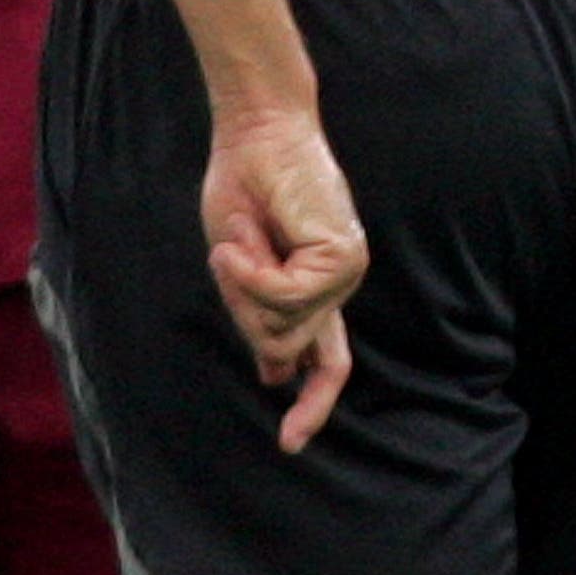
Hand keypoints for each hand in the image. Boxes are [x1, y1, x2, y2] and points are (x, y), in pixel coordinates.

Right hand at [198, 105, 365, 453]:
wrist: (257, 131)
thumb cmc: (244, 188)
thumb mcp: (240, 267)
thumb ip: (261, 316)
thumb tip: (278, 374)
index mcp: (316, 290)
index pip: (326, 361)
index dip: (311, 404)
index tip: (291, 443)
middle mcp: (337, 286)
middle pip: (283, 348)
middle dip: (245, 312)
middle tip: (231, 256)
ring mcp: (345, 273)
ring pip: (282, 327)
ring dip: (245, 287)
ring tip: (242, 236)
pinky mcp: (342, 259)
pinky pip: (287, 297)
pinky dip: (253, 275)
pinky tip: (239, 244)